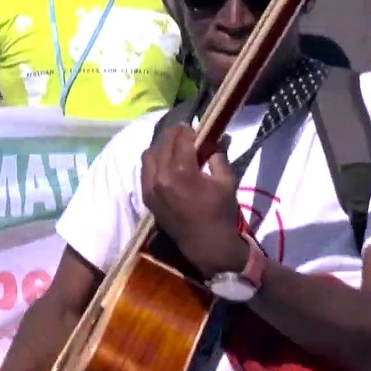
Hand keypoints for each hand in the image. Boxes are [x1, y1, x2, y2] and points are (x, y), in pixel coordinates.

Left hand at [139, 125, 247, 278]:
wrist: (206, 243)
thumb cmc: (220, 212)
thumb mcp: (226, 181)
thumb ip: (217, 156)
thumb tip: (212, 138)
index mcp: (182, 171)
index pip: (180, 139)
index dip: (188, 130)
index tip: (195, 127)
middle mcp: (161, 176)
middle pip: (162, 143)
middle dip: (174, 135)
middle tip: (184, 133)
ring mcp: (150, 187)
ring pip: (149, 154)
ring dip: (161, 146)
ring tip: (173, 147)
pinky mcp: (146, 196)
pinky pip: (144, 170)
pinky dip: (153, 161)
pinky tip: (164, 162)